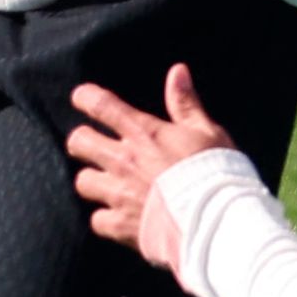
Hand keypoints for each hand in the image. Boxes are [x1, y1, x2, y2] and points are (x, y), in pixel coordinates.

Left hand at [68, 63, 235, 253]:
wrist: (216, 220)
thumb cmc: (216, 172)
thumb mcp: (206, 131)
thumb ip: (186, 103)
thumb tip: (177, 71)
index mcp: (144, 133)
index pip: (102, 106)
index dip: (86, 97)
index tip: (81, 97)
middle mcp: (124, 161)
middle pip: (79, 142)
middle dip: (82, 140)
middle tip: (93, 144)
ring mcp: (119, 194)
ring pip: (83, 181)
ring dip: (93, 180)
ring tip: (106, 182)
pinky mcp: (121, 225)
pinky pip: (97, 220)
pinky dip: (106, 218)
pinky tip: (118, 216)